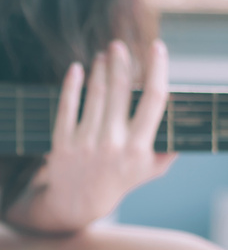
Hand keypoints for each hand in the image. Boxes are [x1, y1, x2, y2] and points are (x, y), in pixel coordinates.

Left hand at [14, 39, 176, 231]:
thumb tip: (187, 122)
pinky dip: (72, 85)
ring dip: (99, 69)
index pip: (154, 99)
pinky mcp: (62, 143)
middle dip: (120, 62)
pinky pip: (66, 107)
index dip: (157, 69)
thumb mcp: (149, 171)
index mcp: (138, 147)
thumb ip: (168, 149)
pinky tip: (76, 69)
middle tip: (119, 45)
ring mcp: (84, 143)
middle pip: (120, 91)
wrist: (76, 204)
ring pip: (94, 95)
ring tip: (102, 55)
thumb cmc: (117, 181)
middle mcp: (112, 144)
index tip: (157, 47)